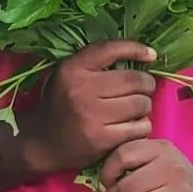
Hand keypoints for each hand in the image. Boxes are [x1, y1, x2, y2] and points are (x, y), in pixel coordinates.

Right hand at [21, 40, 156, 175]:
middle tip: (144, 89)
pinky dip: (142, 126)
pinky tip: (133, 125)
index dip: (136, 49)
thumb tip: (140, 54)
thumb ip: (94, 62)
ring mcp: (92, 116)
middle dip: (146, 83)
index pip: (111, 49)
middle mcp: (81, 90)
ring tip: (136, 108)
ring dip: (145, 105)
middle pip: (133, 80)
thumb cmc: (61, 104)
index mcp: (72, 69)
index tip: (151, 55)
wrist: (41, 143)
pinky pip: (139, 128)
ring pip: (140, 104)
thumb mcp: (68, 74)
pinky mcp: (101, 140)